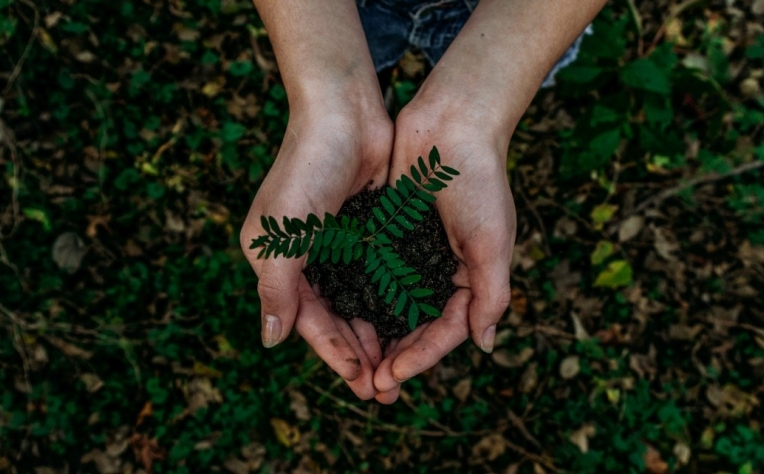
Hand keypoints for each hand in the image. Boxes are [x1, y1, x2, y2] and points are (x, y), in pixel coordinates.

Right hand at [240, 100, 392, 399]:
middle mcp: (307, 258)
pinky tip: (409, 324)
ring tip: (399, 367)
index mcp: (278, 261)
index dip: (334, 354)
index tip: (361, 384)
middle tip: (385, 389)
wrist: (344, 112)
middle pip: (335, 318)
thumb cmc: (306, 169)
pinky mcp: (367, 231)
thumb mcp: (282, 234)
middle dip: (359, 354)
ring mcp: (338, 245)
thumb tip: (271, 341)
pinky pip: (379, 277)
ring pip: (359, 303)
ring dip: (377, 334)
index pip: (308, 321)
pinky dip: (391, 302)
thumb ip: (277, 289)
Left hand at [372, 100, 516, 403]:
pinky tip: (339, 315)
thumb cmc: (479, 181)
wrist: (452, 123)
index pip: (444, 330)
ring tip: (352, 363)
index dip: (420, 357)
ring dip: (373, 335)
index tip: (391, 377)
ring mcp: (412, 252)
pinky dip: (359, 296)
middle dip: (394, 356)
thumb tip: (485, 345)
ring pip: (389, 305)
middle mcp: (439, 270)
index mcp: (470, 278)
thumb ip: (491, 294)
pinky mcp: (387, 233)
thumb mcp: (493, 241)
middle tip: (369, 386)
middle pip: (414, 326)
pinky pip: (372, 273)